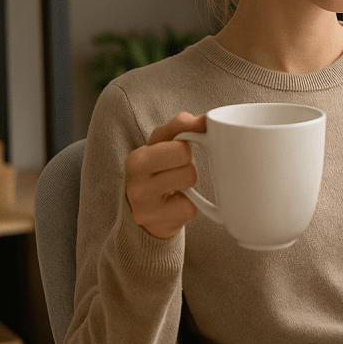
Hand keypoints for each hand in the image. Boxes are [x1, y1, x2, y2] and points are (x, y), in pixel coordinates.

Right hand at [124, 112, 205, 239]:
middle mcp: (135, 184)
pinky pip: (190, 209)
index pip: (181, 149)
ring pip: (189, 188)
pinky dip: (189, 206)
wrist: (145, 205)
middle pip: (189, 170)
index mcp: (137, 159)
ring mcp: (144, 208)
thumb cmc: (159, 166)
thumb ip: (182, 124)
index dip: (186, 150)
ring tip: (176, 186)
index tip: (177, 153)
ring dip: (189, 186)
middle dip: (189, 168)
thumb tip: (207, 119)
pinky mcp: (156, 224)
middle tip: (176, 171)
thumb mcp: (164, 141)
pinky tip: (175, 204)